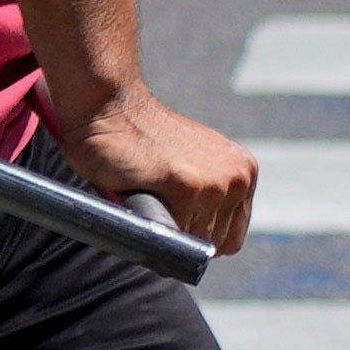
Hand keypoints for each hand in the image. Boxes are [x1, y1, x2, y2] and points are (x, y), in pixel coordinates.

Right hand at [47, 81, 259, 256]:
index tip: (174, 219)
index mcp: (243, 171)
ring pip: (191, 240)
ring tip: (148, 190)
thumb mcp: (190, 164)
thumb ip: (207, 194)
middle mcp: (237, 177)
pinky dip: (150, 219)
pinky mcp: (186, 186)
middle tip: (155, 199)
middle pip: (213, 242)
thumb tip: (199, 242)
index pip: (231, 236)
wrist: (106, 106)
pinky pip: (171, 232)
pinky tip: (139, 190)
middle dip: (181, 230)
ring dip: (165, 224)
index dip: (198, 236)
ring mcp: (215, 182)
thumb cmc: (138, 138)